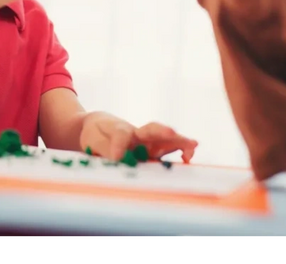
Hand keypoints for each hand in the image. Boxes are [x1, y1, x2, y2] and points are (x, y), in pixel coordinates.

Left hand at [80, 112, 197, 162]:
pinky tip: (187, 157)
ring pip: (164, 139)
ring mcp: (147, 141)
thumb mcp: (94, 140)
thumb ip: (105, 149)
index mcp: (119, 129)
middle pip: (151, 130)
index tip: (117, 157)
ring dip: (178, 141)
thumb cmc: (96, 133)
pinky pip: (168, 149)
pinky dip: (179, 151)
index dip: (120, 145)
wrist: (97, 126)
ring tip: (192, 144)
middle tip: (171, 133)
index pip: (121, 134)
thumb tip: (120, 159)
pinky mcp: (153, 150)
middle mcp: (137, 133)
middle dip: (161, 132)